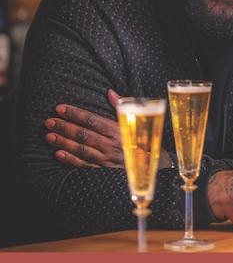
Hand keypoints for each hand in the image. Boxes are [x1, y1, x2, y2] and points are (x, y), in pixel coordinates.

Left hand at [45, 89, 171, 168]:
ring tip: (49, 136)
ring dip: (63, 142)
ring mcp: (107, 159)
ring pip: (81, 149)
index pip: (93, 120)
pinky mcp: (104, 170)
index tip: (61, 109)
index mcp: (119, 130)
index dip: (75, 114)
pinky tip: (58, 154)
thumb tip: (110, 92)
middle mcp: (112, 144)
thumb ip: (121, 107)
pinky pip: (85, 165)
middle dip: (64, 127)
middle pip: (84, 134)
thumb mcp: (136, 122)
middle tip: (49, 121)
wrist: (155, 165)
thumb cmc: (143, 140)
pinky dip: (71, 160)